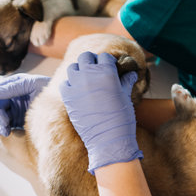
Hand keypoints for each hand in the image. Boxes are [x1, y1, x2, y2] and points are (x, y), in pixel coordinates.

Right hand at [0, 73, 50, 135]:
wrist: (68, 107)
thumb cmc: (53, 91)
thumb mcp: (33, 86)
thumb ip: (13, 87)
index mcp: (16, 84)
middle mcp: (14, 96)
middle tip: (5, 124)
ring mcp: (17, 109)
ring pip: (0, 116)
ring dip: (1, 124)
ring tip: (7, 132)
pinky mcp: (20, 121)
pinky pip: (7, 125)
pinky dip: (3, 129)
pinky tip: (4, 133)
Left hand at [60, 52, 142, 174]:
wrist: (109, 139)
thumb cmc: (122, 118)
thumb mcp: (126, 96)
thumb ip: (126, 82)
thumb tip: (131, 73)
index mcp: (107, 72)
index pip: (104, 56)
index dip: (107, 61)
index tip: (109, 66)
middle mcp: (89, 75)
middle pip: (86, 57)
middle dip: (92, 61)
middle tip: (96, 70)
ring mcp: (76, 85)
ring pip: (72, 67)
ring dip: (79, 70)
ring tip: (85, 79)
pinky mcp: (67, 97)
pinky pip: (65, 84)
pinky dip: (70, 85)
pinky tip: (77, 91)